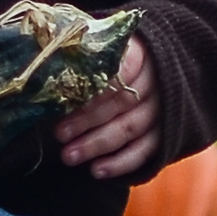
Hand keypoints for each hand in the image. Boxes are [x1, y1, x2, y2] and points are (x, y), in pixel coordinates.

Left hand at [55, 37, 158, 180]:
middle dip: (88, 120)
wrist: (153, 73)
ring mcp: (164, 109)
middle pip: (122, 102)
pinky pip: (146, 151)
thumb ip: (85, 53)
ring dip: (97, 145)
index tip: (70, 99)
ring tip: (69, 156)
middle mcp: (157, 81)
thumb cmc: (115, 59)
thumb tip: (50, 68)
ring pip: (131, 128)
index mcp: (143, 52)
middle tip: (60, 133)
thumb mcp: (105, 44)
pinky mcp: (166, 133)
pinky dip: (122, 163)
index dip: (98, 87)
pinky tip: (97, 171)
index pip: (123, 69)